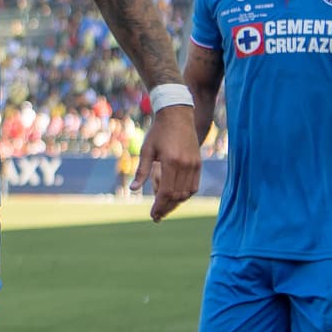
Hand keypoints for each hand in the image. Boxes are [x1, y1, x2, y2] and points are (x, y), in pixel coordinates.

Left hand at [131, 106, 201, 221]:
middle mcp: (185, 164)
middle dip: (166, 207)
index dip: (159, 205)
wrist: (177, 115)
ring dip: (176, 202)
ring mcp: (194, 164)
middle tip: (157, 216)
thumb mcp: (146, 150)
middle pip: (177, 195)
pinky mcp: (198, 163)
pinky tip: (176, 197)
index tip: (153, 214)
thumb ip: (141, 171)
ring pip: (187, 192)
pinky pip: (194, 186)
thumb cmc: (158, 132)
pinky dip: (185, 194)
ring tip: (165, 207)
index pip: (166, 191)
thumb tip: (133, 190)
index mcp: (171, 161)